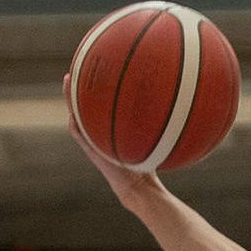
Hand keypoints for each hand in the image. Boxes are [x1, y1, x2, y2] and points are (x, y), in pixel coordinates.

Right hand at [62, 74, 158, 201]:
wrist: (138, 186)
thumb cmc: (149, 164)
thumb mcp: (155, 137)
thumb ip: (161, 122)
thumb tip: (182, 103)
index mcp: (112, 125)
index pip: (104, 101)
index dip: (102, 84)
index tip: (102, 64)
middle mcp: (101, 130)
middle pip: (89, 103)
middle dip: (84, 84)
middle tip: (80, 64)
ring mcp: (93, 139)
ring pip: (79, 114)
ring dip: (72, 97)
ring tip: (69, 78)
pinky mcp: (91, 150)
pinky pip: (78, 133)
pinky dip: (75, 121)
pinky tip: (71, 108)